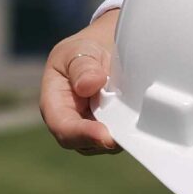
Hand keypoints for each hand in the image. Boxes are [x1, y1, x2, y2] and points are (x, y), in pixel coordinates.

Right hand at [40, 10, 120, 155]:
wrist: (102, 48)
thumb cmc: (84, 50)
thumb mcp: (80, 50)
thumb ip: (82, 66)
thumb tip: (88, 85)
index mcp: (54, 103)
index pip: (63, 127)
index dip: (83, 134)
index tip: (105, 135)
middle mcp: (69, 122)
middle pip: (84, 143)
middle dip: (105, 140)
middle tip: (128, 132)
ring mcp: (90, 129)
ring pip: (103, 145)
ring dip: (119, 136)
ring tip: (134, 117)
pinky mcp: (109, 130)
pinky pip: (118, 138)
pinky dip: (128, 132)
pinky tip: (138, 118)